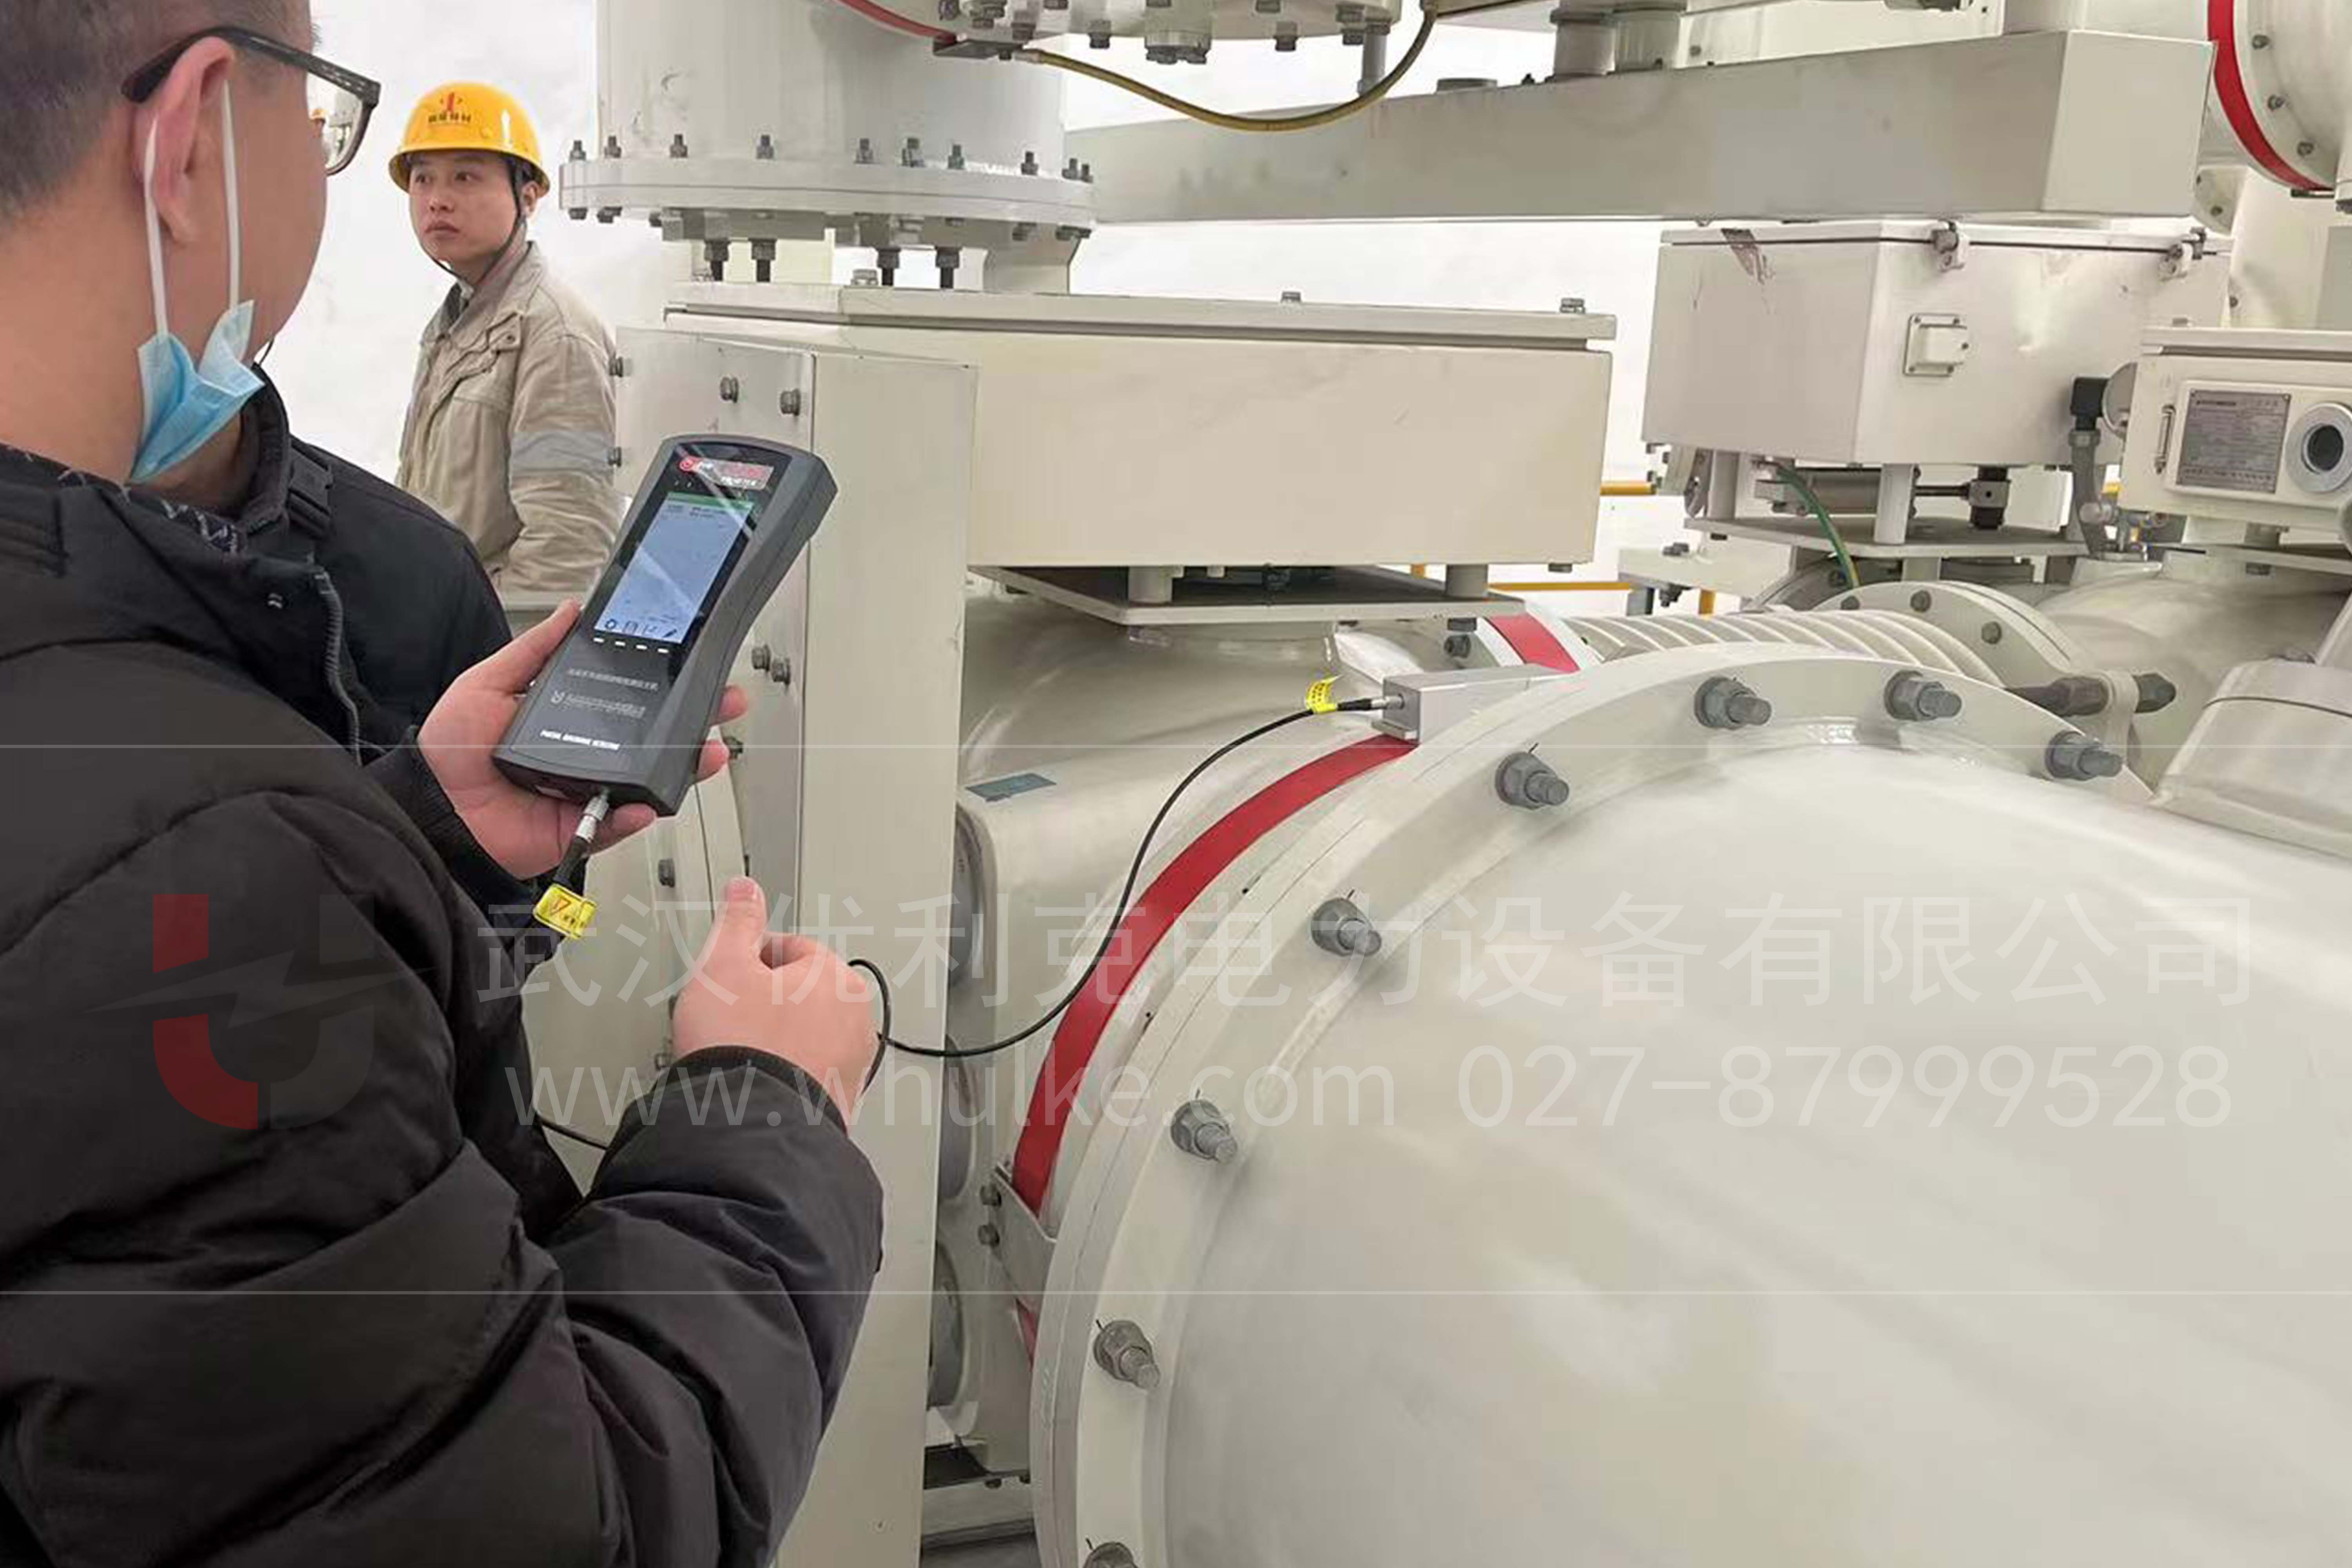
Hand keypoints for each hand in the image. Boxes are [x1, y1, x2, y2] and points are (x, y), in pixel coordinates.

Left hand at [418, 601, 750, 877]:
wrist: (431, 808)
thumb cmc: (450, 749)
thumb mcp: (488, 683)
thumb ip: (533, 649)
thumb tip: (571, 612)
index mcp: (569, 718)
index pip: (626, 696)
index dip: (662, 681)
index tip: (692, 662)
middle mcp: (586, 754)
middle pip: (652, 736)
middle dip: (694, 718)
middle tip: (724, 700)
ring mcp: (589, 791)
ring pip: (649, 779)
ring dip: (684, 767)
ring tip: (708, 752)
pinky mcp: (583, 827)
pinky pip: (620, 822)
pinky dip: (637, 813)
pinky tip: (649, 800)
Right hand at [675, 879, 881, 1122]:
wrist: (748, 1125)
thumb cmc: (740, 1047)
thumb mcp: (724, 967)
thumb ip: (737, 922)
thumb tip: (745, 890)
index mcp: (837, 978)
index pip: (790, 949)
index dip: (748, 959)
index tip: (726, 977)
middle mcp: (856, 1020)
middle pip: (800, 993)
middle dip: (764, 1000)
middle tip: (729, 1018)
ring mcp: (852, 1064)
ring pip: (805, 1035)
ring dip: (775, 1037)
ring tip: (740, 1052)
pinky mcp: (839, 1102)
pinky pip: (807, 1072)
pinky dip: (785, 1072)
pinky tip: (756, 1079)